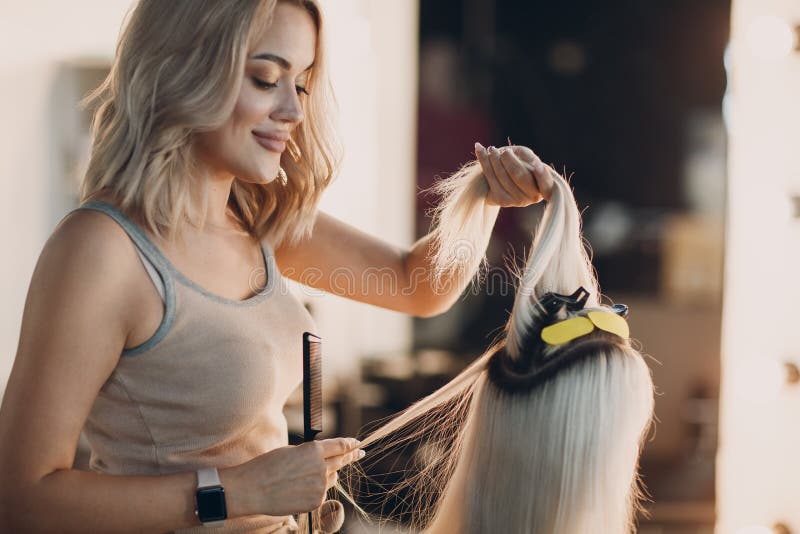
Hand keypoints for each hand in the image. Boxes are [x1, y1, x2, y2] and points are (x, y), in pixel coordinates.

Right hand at [226, 438, 363, 516]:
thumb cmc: (268, 466)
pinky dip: (315, 490)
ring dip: (326, 475)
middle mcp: (321, 467)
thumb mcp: (291, 450)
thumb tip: (325, 455)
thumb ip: (311, 452)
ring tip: (304, 476)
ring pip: (332, 478)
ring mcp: (320, 486)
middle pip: (341, 461)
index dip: (350, 444)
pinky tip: (298, 489)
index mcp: (314, 450)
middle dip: (350, 456)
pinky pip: (322, 493)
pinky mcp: (316, 501)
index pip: (340, 446)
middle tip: (360, 453)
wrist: (252, 489)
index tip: (357, 444)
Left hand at [474, 143, 555, 205]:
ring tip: (492, 149)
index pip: (547, 184)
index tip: (538, 165)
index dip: (542, 176)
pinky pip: (490, 178)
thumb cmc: (520, 163)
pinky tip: (479, 148)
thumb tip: (528, 161)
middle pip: (519, 176)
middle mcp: (533, 196)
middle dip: (509, 160)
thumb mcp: (527, 156)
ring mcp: (517, 201)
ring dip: (494, 159)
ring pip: (502, 176)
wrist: (502, 176)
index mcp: (545, 186)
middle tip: (504, 151)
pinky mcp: (502, 200)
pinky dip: (483, 161)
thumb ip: (528, 157)